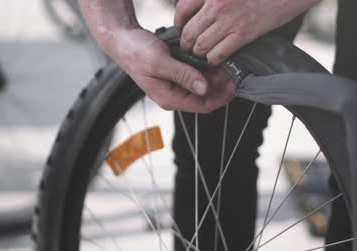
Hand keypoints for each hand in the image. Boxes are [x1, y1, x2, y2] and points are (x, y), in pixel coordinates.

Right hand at [107, 28, 232, 112]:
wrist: (123, 40)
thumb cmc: (136, 51)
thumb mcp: (160, 62)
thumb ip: (183, 75)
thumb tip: (204, 88)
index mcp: (168, 98)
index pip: (202, 106)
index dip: (221, 97)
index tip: (233, 83)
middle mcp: (172, 96)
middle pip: (204, 99)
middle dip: (220, 87)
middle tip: (232, 70)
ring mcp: (174, 87)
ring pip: (202, 89)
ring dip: (215, 79)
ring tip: (225, 65)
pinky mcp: (175, 77)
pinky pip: (196, 79)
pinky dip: (207, 72)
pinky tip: (213, 63)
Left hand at [175, 0, 318, 64]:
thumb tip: (195, 12)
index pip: (182, 9)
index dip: (178, 24)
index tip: (181, 30)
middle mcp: (216, 4)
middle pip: (189, 31)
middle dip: (186, 43)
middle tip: (190, 47)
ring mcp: (229, 20)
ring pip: (200, 45)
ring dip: (199, 53)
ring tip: (203, 53)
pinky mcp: (243, 34)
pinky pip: (217, 54)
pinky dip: (213, 59)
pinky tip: (216, 56)